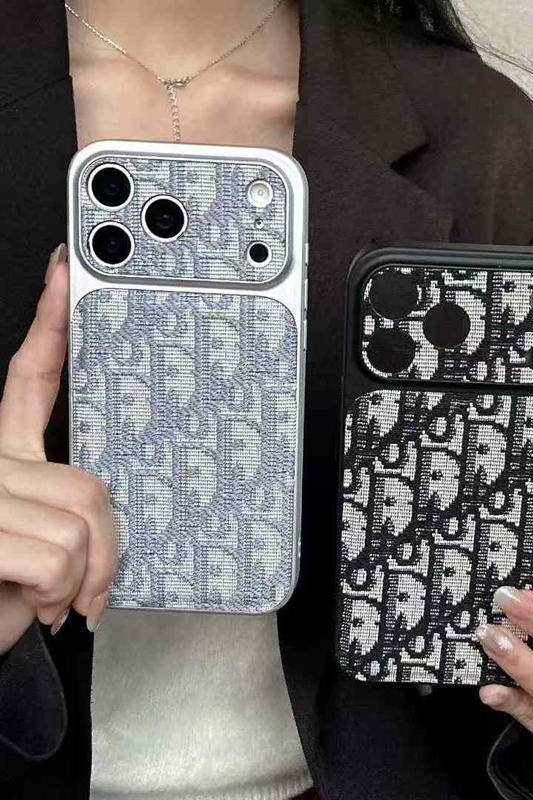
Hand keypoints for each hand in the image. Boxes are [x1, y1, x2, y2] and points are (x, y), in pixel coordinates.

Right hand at [0, 246, 116, 654]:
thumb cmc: (1, 592)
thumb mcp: (37, 537)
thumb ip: (63, 501)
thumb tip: (99, 513)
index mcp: (3, 456)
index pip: (29, 377)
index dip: (49, 323)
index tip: (64, 274)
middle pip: (90, 483)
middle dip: (105, 546)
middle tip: (86, 583)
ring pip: (81, 521)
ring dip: (82, 579)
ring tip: (53, 599)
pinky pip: (61, 554)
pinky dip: (62, 594)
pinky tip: (37, 606)